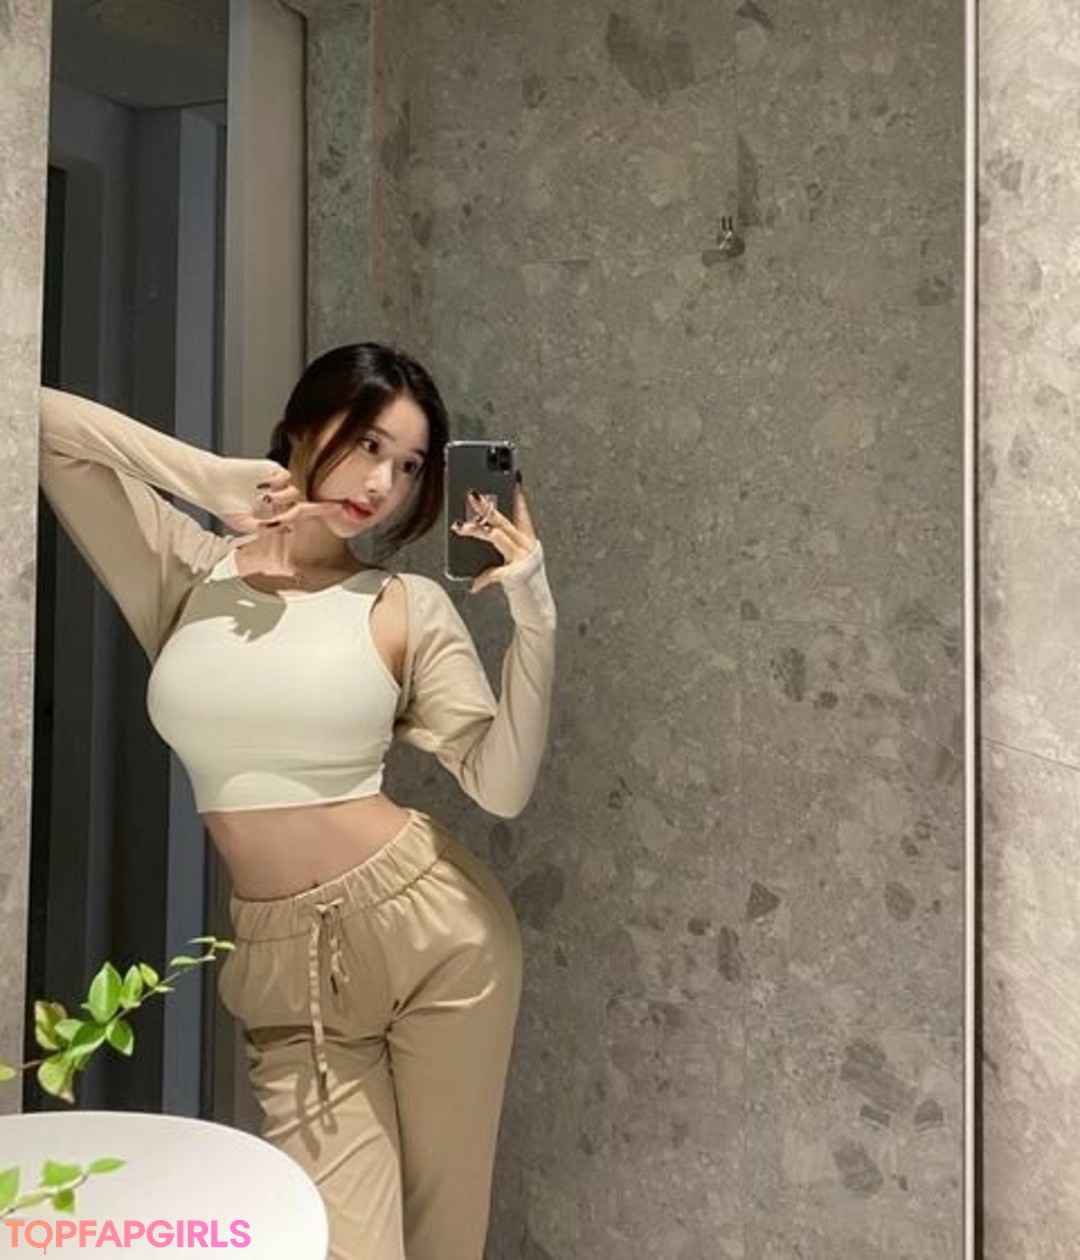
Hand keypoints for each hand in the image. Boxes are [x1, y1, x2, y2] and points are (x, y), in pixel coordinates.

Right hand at [220, 466, 339, 576]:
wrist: (211, 484)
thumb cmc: (226, 505)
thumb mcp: (246, 524)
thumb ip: (266, 529)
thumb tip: (288, 527)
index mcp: (276, 511)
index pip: (304, 511)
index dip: (322, 510)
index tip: (339, 508)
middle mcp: (279, 496)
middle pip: (300, 505)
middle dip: (294, 512)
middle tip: (275, 513)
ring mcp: (276, 483)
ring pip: (293, 493)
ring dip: (282, 500)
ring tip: (264, 499)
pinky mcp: (271, 469)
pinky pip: (285, 478)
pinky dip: (277, 484)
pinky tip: (262, 486)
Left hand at [451, 478, 540, 593]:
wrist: (537, 611)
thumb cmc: (522, 585)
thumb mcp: (509, 561)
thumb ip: (498, 546)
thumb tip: (475, 530)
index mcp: (527, 540)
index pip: (521, 511)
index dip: (517, 493)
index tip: (512, 476)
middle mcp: (528, 546)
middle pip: (504, 520)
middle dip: (486, 506)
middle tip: (471, 494)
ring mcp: (524, 559)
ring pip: (498, 537)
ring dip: (477, 530)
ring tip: (460, 526)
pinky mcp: (518, 575)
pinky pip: (495, 573)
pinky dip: (482, 579)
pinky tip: (473, 585)